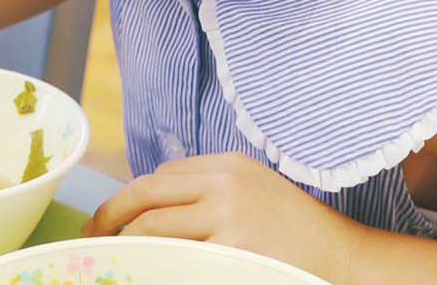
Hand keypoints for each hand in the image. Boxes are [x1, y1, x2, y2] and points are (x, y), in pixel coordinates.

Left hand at [83, 152, 357, 281]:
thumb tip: (151, 204)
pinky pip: (177, 259)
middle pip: (146, 194)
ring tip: (110, 257)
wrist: (346, 260)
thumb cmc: (297, 229)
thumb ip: (208, 188)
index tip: (110, 217)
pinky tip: (145, 271)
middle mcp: (224, 184)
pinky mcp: (233, 252)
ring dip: (125, 244)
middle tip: (90, 234)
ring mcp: (228, 219)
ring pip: (153, 227)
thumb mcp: (253, 188)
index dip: (128, 198)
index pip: (160, 175)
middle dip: (109, 215)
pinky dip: (155, 266)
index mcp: (227, 164)